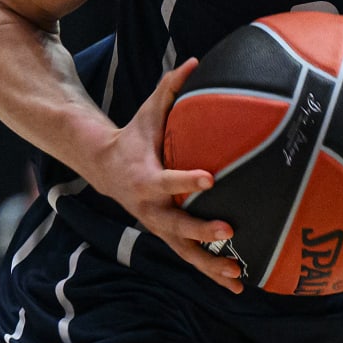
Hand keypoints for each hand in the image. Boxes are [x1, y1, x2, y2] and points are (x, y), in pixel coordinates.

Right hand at [92, 58, 242, 293]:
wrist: (105, 168)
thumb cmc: (135, 136)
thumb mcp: (148, 111)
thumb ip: (171, 88)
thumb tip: (195, 59)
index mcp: (146, 176)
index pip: (168, 179)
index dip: (186, 180)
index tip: (211, 178)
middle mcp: (150, 207)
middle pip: (175, 225)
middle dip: (201, 231)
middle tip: (229, 231)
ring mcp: (157, 225)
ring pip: (183, 251)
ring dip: (209, 264)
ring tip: (238, 275)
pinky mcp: (165, 236)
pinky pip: (189, 257)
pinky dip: (210, 271)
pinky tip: (236, 283)